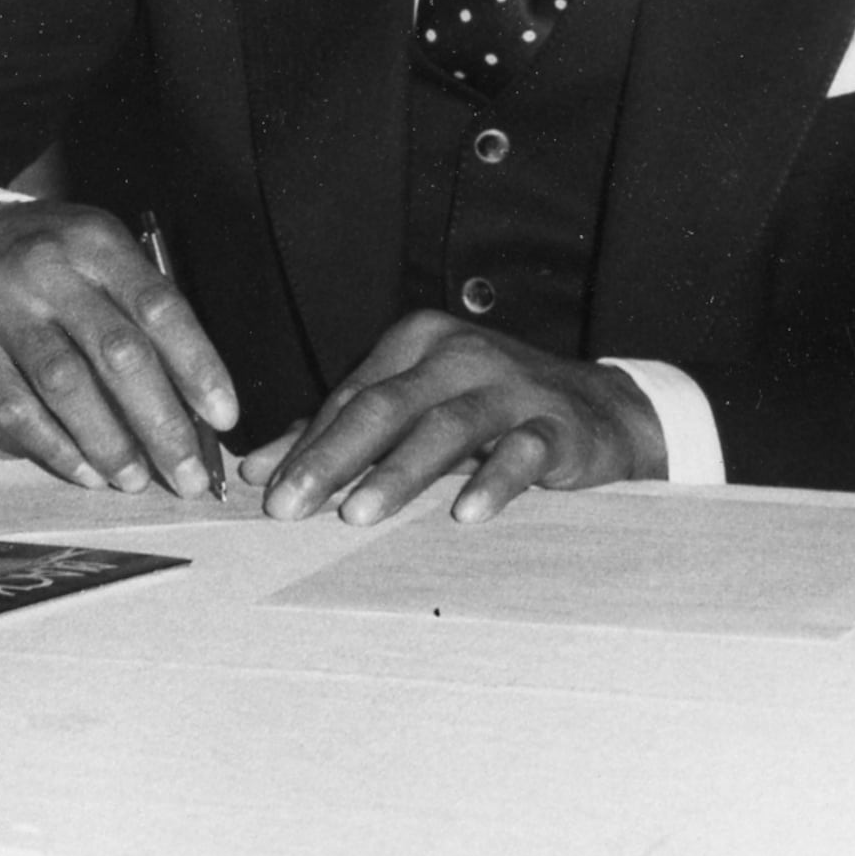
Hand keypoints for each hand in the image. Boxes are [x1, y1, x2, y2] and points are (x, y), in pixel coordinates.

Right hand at [0, 201, 238, 498]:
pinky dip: (58, 448)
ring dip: (110, 444)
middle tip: (188, 477)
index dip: (196, 364)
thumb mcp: (101, 256)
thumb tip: (196, 402)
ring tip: (138, 480)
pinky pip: (17, 410)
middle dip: (161, 423)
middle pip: (117, 354)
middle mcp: (50, 271)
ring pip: (67, 387)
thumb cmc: (55, 262)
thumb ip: (143, 314)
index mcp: (97, 244)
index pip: (158, 307)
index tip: (225, 416)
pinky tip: (87, 474)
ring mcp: (2, 309)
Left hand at [245, 310, 664, 525]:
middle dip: (332, 459)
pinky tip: (465, 514)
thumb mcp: (416, 411)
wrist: (597, 411)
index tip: (266, 495)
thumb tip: (258, 469)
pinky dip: (493, 483)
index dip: (306, 446)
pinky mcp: (556, 425)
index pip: (351, 396)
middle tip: (288, 507)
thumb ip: (341, 432)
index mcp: (419, 341)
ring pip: (445, 427)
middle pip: (385, 406)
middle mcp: (460, 354)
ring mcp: (511, 386)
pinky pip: (521, 453)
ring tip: (357, 515)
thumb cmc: (491, 413)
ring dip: (398, 473)